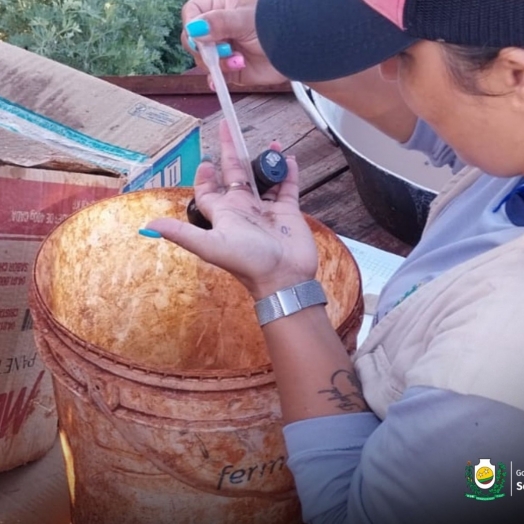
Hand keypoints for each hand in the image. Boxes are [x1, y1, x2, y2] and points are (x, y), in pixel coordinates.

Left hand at [145, 120, 317, 300]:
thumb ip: (182, 233)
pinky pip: (288, 187)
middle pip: (236, 174)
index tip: (205, 160)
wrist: (283, 277)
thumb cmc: (248, 261)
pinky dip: (289, 173)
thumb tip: (148, 225)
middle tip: (230, 128)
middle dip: (233, 152)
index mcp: (225, 213)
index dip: (206, 175)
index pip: (210, 190)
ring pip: (263, 178)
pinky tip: (289, 159)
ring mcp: (266, 209)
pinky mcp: (287, 211)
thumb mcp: (211, 245)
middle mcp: (244, 208)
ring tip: (271, 143)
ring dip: (265, 160)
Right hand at [182, 0, 286, 86]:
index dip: (191, 25)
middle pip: (192, 40)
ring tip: (238, 60)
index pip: (191, 13)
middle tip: (224, 49)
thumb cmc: (272, 25)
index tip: (198, 35)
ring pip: (202, 60)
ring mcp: (221, 49)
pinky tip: (218, 81)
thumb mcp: (244, 19)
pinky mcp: (228, 70)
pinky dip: (215, 80)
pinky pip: (213, 77)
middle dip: (205, 48)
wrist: (293, 50)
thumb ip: (219, 23)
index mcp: (217, 6)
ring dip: (217, 63)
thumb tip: (194, 29)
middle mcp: (216, 28)